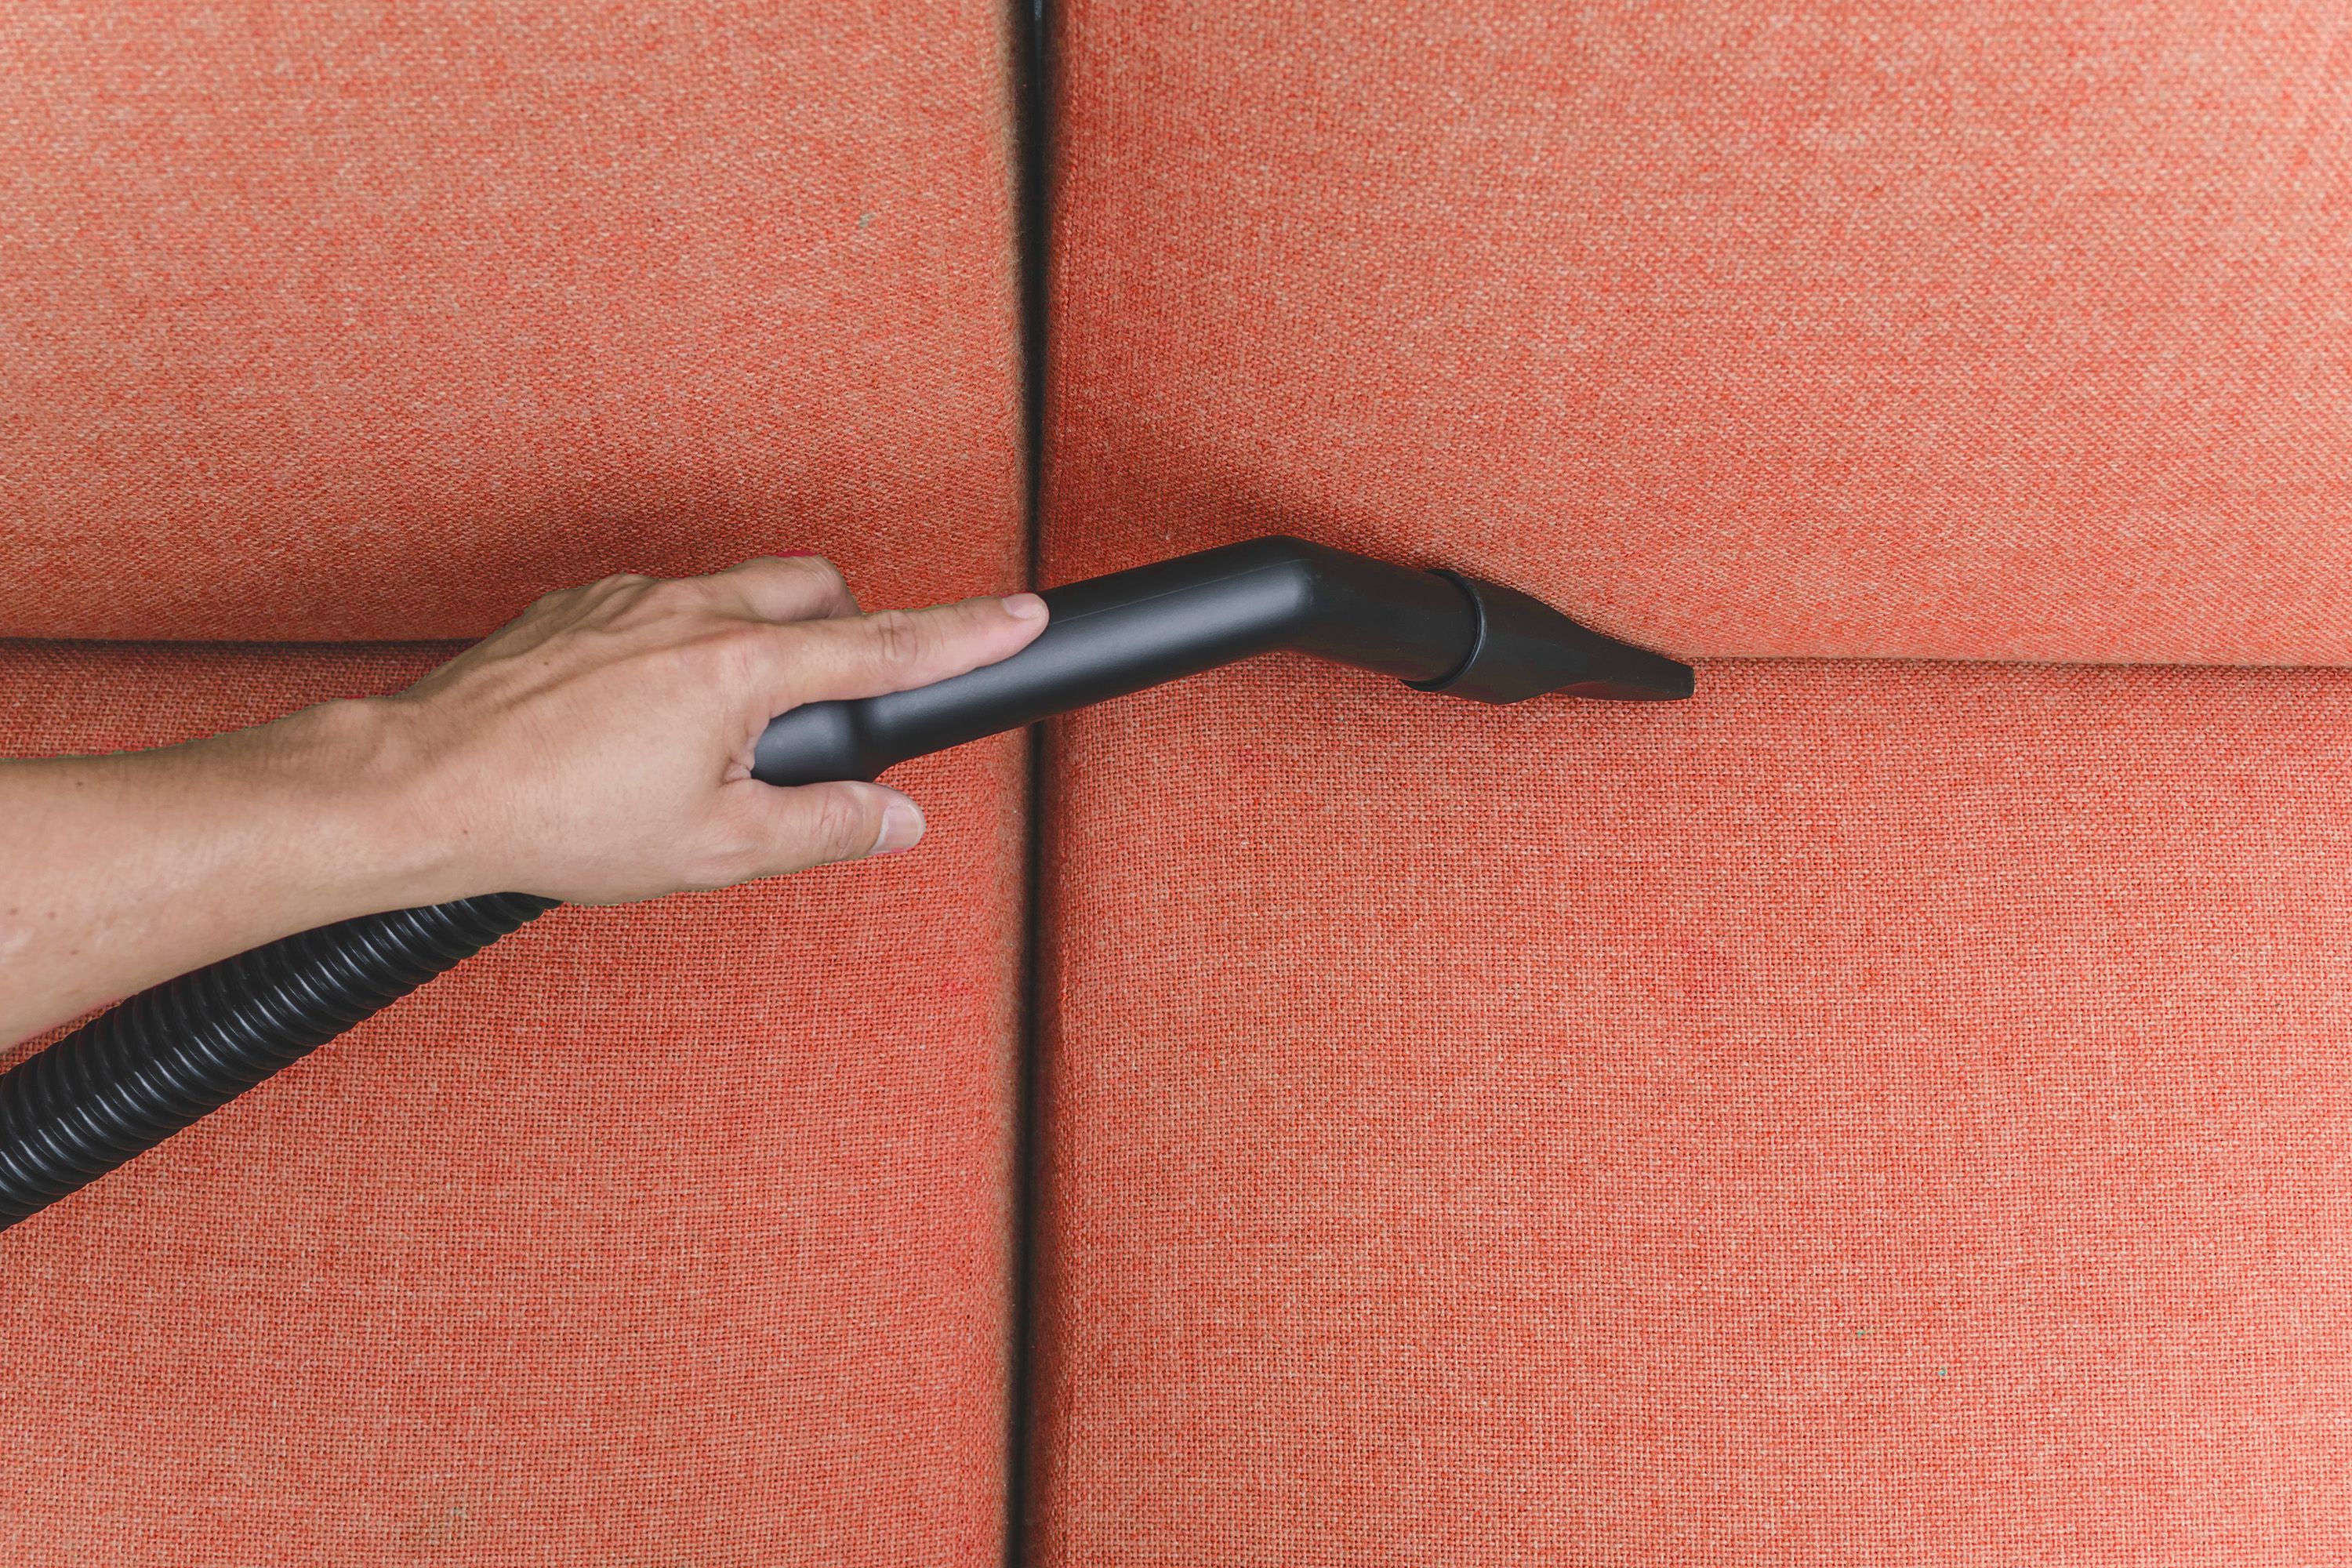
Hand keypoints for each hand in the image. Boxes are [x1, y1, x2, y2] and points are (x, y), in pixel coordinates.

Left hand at [362, 557, 1048, 904]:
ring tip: (718, 738)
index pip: (884, 648)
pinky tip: (640, 724)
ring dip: (759, 646)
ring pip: (735, 593)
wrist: (421, 789)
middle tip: (830, 711)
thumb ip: (824, 826)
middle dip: (848, 632)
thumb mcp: (714, 851)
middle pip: (815, 592)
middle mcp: (690, 610)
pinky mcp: (575, 608)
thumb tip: (896, 816)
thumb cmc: (557, 821)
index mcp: (740, 669)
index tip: (1025, 615)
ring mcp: (627, 600)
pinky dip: (683, 650)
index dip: (967, 635)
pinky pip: (662, 607)